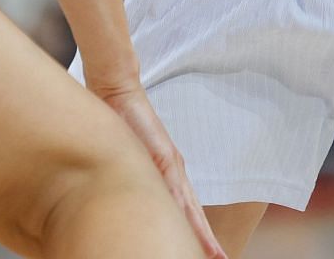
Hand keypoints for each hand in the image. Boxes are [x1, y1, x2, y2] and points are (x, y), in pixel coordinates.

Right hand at [91, 80, 226, 258]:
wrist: (119, 92)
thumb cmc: (121, 122)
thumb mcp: (132, 156)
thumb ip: (139, 173)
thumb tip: (131, 198)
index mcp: (168, 175)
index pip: (186, 210)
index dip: (197, 234)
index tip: (211, 254)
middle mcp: (174, 172)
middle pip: (194, 214)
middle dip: (205, 240)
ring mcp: (171, 165)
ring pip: (190, 208)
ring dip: (201, 233)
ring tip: (215, 254)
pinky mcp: (164, 157)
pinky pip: (175, 191)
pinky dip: (184, 212)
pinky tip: (188, 228)